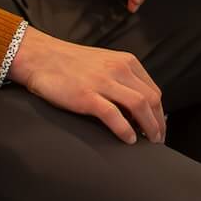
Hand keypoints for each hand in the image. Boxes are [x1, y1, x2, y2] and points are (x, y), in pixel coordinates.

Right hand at [7, 27, 165, 144]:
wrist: (41, 57)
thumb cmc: (71, 63)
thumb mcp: (105, 62)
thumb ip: (122, 78)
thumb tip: (137, 105)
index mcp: (126, 61)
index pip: (153, 90)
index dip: (160, 113)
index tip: (159, 127)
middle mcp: (119, 69)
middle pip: (151, 99)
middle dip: (158, 123)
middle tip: (157, 141)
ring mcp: (103, 82)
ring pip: (139, 106)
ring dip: (149, 128)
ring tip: (149, 143)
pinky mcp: (86, 96)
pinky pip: (114, 115)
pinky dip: (125, 130)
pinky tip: (129, 140)